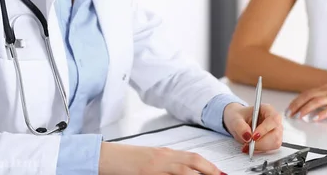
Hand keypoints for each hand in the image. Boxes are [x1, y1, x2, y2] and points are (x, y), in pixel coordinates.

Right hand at [99, 143, 225, 174]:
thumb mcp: (151, 161)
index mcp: (165, 154)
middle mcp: (162, 158)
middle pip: (191, 161)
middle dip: (209, 169)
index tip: (220, 172)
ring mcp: (154, 168)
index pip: (192, 157)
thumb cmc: (128, 161)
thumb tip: (187, 170)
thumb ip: (168, 164)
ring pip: (182, 171)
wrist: (106, 157)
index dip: (208, 165)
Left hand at [222, 103, 282, 153]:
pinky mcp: (273, 140)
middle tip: (247, 144)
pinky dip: (260, 150)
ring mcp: (275, 131)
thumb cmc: (238, 116)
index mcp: (267, 110)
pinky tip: (251, 147)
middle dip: (261, 143)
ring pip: (274, 143)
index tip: (253, 137)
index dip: (264, 129)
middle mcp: (274, 120)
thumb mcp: (235, 119)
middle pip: (276, 134)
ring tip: (247, 146)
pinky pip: (270, 149)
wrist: (237, 121)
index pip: (273, 119)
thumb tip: (248, 136)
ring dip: (260, 148)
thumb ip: (240, 126)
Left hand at [285, 83, 326, 121]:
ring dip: (306, 109)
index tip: (290, 107)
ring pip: (317, 101)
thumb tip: (317, 101)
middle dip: (297, 104)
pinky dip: (322, 113)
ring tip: (299, 116)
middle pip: (309, 96)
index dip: (297, 100)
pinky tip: (316, 119)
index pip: (308, 92)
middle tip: (290, 113)